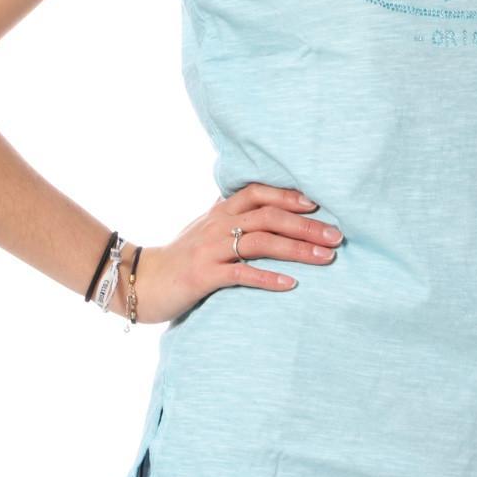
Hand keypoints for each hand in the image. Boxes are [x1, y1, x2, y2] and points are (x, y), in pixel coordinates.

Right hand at [115, 182, 342, 323]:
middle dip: (306, 225)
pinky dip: (268, 278)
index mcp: (220, 211)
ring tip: (326, 258)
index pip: (258, 192)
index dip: (289, 195)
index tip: (319, 204)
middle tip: (337, 235)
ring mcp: (210, 249)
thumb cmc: (179, 258)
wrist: (139, 281)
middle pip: (268, 216)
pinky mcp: (203, 276)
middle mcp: (217, 224)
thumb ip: (231, 218)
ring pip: (261, 242)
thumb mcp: (205, 230)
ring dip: (297, 249)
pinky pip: (241, 274)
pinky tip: (292, 284)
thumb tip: (264, 208)